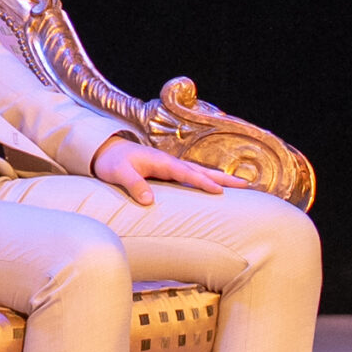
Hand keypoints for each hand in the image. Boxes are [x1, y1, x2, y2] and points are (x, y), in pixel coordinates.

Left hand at [92, 137, 246, 204]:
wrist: (105, 151)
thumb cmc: (112, 162)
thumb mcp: (119, 173)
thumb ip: (134, 185)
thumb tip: (149, 200)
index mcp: (162, 161)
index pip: (188, 174)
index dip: (204, 182)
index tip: (219, 191)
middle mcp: (171, 162)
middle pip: (202, 170)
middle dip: (224, 178)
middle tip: (246, 184)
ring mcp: (171, 166)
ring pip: (200, 172)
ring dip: (220, 178)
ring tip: (240, 185)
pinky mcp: (168, 172)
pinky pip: (192, 176)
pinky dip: (207, 180)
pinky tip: (216, 187)